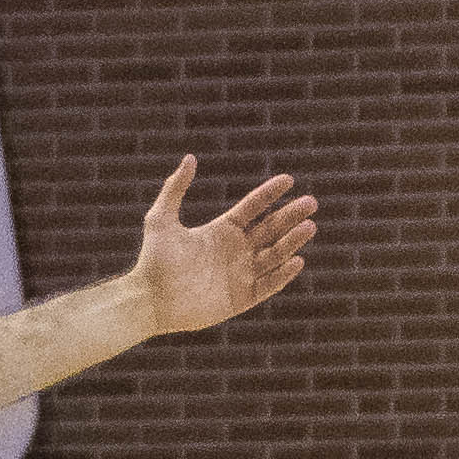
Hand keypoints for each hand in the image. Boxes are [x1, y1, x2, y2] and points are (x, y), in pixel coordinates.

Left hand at [127, 154, 318, 333]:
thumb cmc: (152, 260)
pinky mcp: (242, 298)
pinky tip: (296, 260)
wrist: (148, 300)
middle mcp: (235, 251)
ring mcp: (240, 275)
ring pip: (274, 255)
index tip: (288, 179)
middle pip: (270, 229)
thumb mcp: (161, 220)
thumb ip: (175, 189)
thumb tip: (190, 158)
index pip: (253, 208)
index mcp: (221, 231)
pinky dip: (283, 275)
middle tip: (311, 203)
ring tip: (309, 226)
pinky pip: (268, 285)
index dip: (270, 193)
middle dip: (290, 216)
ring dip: (292, 241)